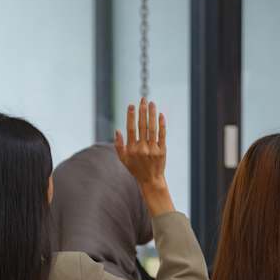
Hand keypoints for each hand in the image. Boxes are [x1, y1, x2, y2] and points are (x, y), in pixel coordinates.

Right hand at [115, 98, 173, 215]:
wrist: (150, 180)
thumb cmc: (135, 168)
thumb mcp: (123, 159)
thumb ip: (119, 145)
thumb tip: (117, 130)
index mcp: (131, 149)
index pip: (131, 128)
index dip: (131, 116)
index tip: (131, 105)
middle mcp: (142, 148)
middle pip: (142, 126)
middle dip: (142, 111)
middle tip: (143, 99)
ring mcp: (153, 149)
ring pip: (153, 129)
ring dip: (152, 114)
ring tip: (152, 103)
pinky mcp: (162, 150)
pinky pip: (162, 135)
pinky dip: (162, 125)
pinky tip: (161, 115)